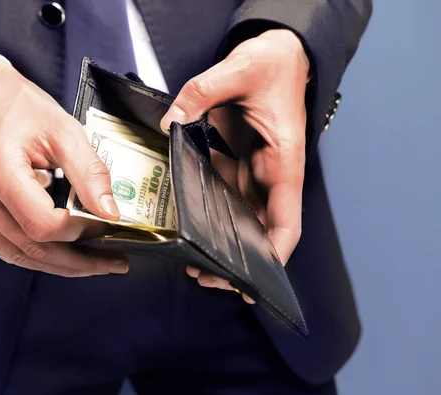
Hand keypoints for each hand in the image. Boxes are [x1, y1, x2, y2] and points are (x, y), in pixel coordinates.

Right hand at [0, 56, 127, 276]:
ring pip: (19, 256)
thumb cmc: (15, 105)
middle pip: (32, 250)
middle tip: (114, 263)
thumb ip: (89, 172)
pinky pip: (6, 247)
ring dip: (60, 265)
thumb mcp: (61, 129)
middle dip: (78, 263)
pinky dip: (37, 254)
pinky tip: (64, 253)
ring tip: (95, 264)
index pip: (43, 225)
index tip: (109, 225)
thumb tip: (111, 213)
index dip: (81, 231)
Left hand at [161, 30, 309, 300]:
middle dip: (236, 260)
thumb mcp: (240, 69)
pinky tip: (186, 225)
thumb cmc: (272, 64)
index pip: (286, 222)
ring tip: (191, 263)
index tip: (253, 279)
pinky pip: (222, 195)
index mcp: (283, 162)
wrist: (278, 54)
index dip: (274, 254)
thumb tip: (169, 122)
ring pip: (239, 218)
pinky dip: (208, 214)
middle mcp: (270, 175)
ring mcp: (253, 172)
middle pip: (259, 231)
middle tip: (204, 277)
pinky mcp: (237, 163)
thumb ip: (203, 92)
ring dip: (219, 243)